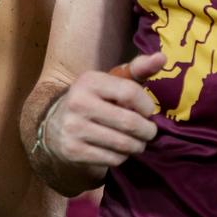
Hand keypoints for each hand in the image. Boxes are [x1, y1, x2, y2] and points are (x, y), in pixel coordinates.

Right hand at [42, 52, 165, 173]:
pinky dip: (122, 157)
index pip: (130, 93)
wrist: (55, 123)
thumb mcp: (112, 81)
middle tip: (149, 132)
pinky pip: (112, 159)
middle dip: (147, 131)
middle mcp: (78, 102)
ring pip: (123, 144)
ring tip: (137, 142)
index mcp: (89, 81)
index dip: (146, 106)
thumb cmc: (95, 99)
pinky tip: (119, 150)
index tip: (148, 112)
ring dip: (137, 146)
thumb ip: (138, 69)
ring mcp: (73, 128)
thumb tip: (162, 57)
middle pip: (129, 122)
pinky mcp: (73, 150)